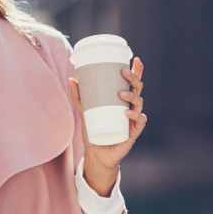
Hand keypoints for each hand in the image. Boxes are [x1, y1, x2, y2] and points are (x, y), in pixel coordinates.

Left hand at [67, 55, 146, 171]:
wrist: (96, 154)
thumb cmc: (93, 130)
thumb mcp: (84, 111)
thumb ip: (78, 96)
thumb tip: (72, 78)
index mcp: (123, 100)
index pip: (133, 83)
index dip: (137, 71)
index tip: (135, 59)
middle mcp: (131, 107)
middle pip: (138, 89)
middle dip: (134, 78)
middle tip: (123, 72)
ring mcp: (133, 119)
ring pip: (139, 103)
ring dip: (132, 95)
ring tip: (121, 93)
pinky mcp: (134, 132)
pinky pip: (140, 121)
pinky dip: (135, 115)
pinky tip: (127, 112)